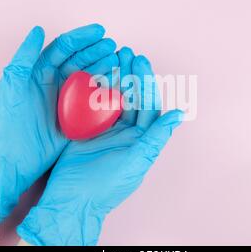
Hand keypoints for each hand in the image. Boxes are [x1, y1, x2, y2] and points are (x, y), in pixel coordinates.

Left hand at [0, 24, 118, 220]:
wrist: (14, 158)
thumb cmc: (9, 122)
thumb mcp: (12, 85)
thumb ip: (25, 56)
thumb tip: (37, 29)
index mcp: (39, 72)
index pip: (64, 48)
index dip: (82, 37)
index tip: (100, 31)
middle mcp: (54, 82)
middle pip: (80, 59)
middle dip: (97, 50)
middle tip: (113, 45)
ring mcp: (67, 99)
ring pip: (89, 76)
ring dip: (103, 66)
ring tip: (118, 59)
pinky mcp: (76, 115)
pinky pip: (93, 98)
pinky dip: (105, 89)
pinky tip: (116, 83)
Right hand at [17, 48, 183, 244]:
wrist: (72, 200)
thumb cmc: (107, 186)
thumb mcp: (136, 161)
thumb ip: (156, 137)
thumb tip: (178, 114)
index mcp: (141, 139)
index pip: (147, 105)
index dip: (145, 82)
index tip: (141, 61)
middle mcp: (126, 132)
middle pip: (130, 97)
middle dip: (130, 74)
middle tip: (125, 51)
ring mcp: (105, 129)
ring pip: (112, 98)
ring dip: (113, 78)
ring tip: (111, 56)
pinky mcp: (86, 129)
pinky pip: (92, 105)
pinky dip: (93, 89)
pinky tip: (92, 74)